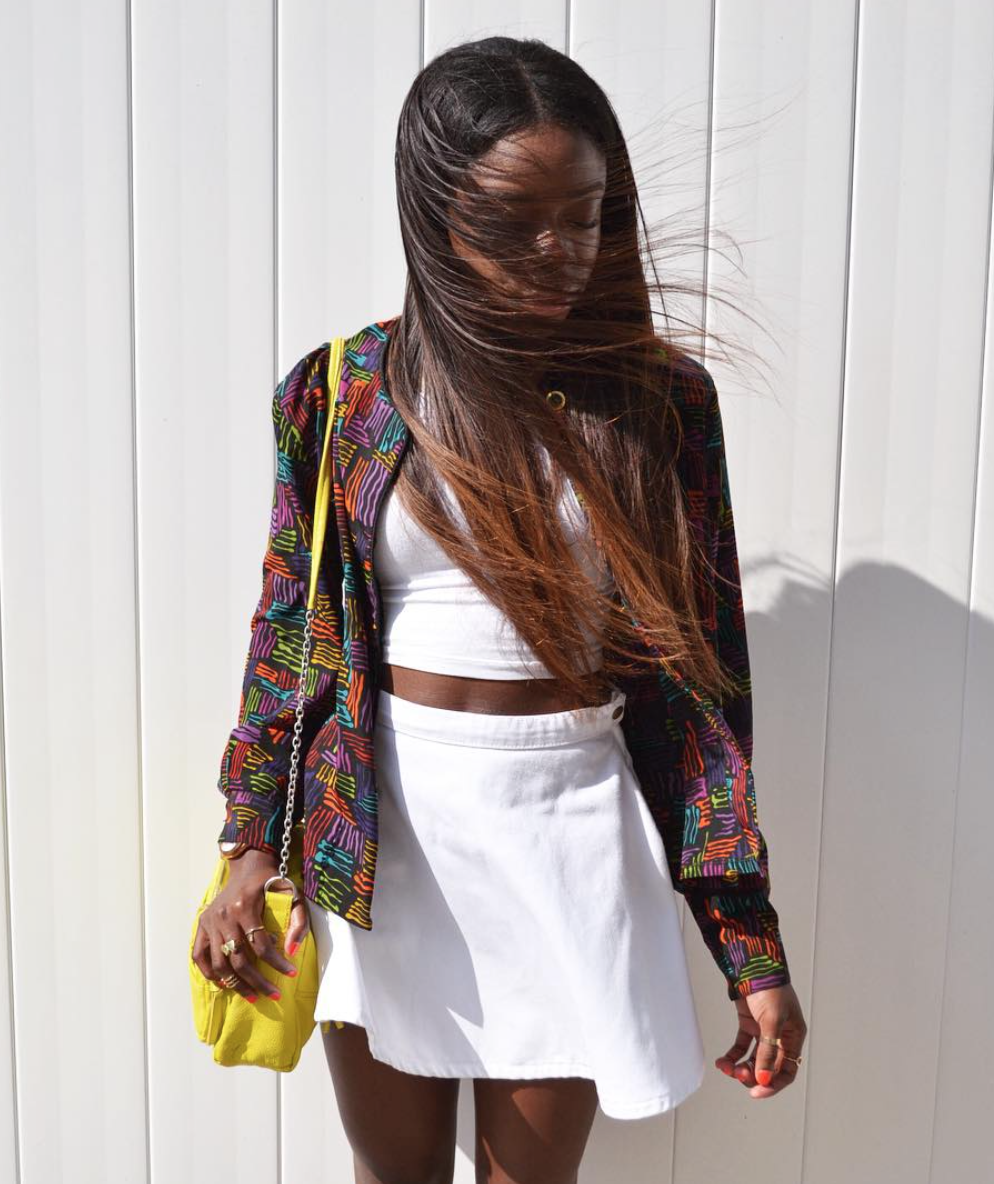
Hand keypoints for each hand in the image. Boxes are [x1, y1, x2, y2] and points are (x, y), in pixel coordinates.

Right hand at [190, 849, 311, 1003]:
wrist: (248, 867)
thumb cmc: (271, 882)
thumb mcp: (292, 894)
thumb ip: (298, 921)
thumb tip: (291, 950)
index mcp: (245, 907)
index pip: (261, 945)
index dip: (277, 963)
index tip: (291, 974)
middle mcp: (224, 916)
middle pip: (239, 959)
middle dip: (258, 981)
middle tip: (274, 994)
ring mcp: (209, 922)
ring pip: (219, 963)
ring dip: (237, 984)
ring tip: (253, 996)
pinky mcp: (202, 925)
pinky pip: (199, 956)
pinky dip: (211, 974)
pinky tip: (227, 984)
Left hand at [714, 982, 806, 1098]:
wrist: (751, 964)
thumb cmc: (770, 989)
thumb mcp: (772, 1021)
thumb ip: (768, 1051)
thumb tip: (763, 1078)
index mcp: (793, 1037)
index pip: (787, 1070)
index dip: (773, 1084)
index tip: (756, 1092)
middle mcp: (780, 1037)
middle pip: (768, 1067)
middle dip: (753, 1075)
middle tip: (738, 1076)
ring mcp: (764, 1031)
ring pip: (754, 1059)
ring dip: (741, 1067)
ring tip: (726, 1068)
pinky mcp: (749, 1024)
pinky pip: (741, 1047)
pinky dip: (732, 1055)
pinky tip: (722, 1061)